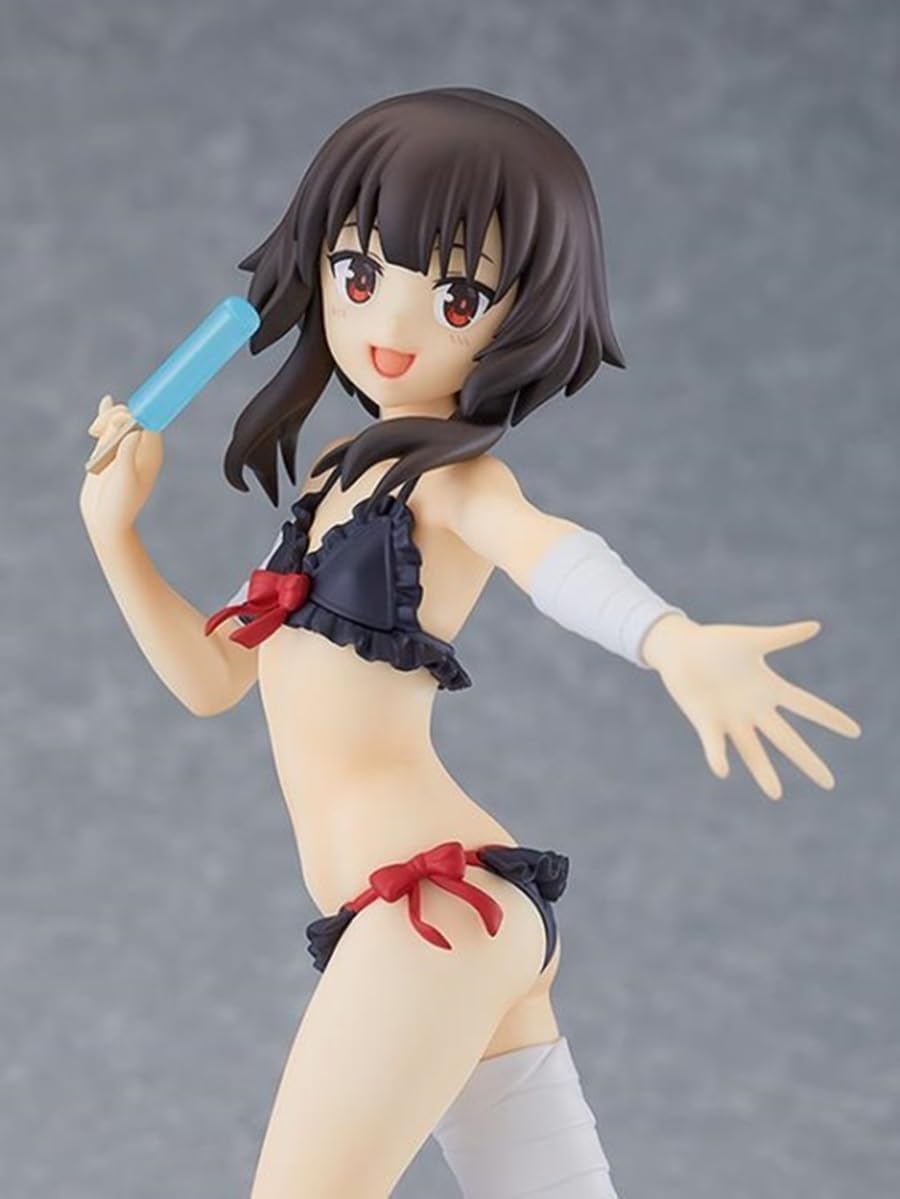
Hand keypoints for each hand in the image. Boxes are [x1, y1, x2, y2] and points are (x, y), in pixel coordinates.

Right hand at [79, 395, 162, 544]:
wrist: (105, 520)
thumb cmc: (120, 504)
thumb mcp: (125, 480)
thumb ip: (128, 455)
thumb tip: (133, 430)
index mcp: (151, 454)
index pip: (149, 422)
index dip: (137, 412)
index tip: (125, 414)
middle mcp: (141, 448)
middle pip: (133, 417)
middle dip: (115, 416)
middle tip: (97, 429)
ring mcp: (124, 448)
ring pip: (119, 420)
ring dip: (105, 419)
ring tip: (93, 431)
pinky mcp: (109, 450)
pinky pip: (109, 428)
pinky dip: (105, 416)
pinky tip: (105, 401)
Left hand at [641, 612, 860, 798]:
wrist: (679, 649)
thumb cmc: (716, 642)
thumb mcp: (752, 640)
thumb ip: (783, 636)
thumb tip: (816, 625)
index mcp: (768, 689)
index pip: (807, 706)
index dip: (830, 718)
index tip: (855, 732)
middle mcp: (754, 709)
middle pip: (786, 739)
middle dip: (807, 760)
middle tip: (829, 783)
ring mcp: (731, 718)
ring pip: (752, 751)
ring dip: (763, 772)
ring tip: (776, 794)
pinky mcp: (705, 722)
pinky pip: (713, 743)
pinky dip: (717, 755)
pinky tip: (722, 770)